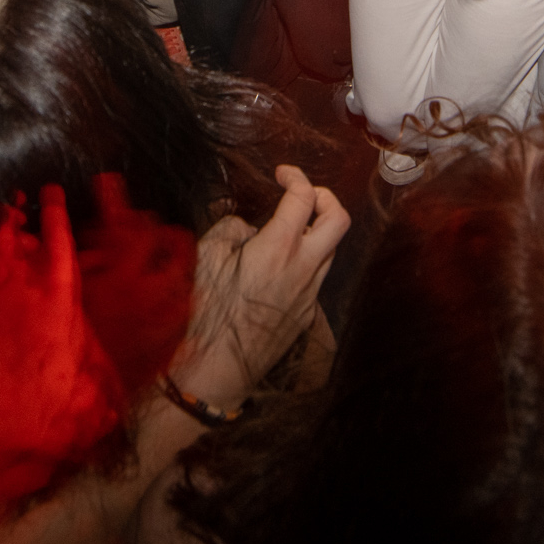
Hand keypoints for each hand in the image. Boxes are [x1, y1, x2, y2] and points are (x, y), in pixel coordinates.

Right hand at [169, 166, 348, 409]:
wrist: (214, 370)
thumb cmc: (204, 313)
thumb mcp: (205, 257)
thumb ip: (230, 229)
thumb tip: (246, 226)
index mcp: (278, 249)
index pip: (304, 198)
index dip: (296, 175)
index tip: (281, 173)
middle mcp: (303, 270)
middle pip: (339, 220)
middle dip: (325, 198)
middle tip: (301, 194)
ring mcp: (308, 296)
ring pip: (330, 250)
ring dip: (316, 231)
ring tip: (284, 230)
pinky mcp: (305, 317)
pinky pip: (315, 279)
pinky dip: (304, 262)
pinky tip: (276, 267)